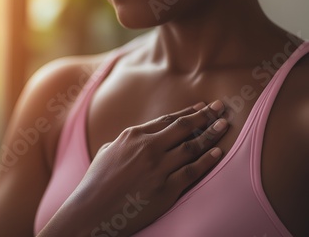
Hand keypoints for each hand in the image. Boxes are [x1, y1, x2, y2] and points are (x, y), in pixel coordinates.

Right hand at [38, 100, 227, 236]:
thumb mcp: (107, 151)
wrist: (91, 210)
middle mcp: (147, 148)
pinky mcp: (165, 189)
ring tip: (224, 126)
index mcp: (133, 136)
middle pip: (184, 128)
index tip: (202, 107)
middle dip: (205, 116)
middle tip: (221, 109)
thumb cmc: (96, 181)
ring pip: (192, 147)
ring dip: (211, 135)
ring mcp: (158, 169)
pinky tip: (218, 153)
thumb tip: (141, 136)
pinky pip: (192, 171)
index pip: (168, 120)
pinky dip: (207, 160)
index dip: (189, 112)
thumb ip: (126, 141)